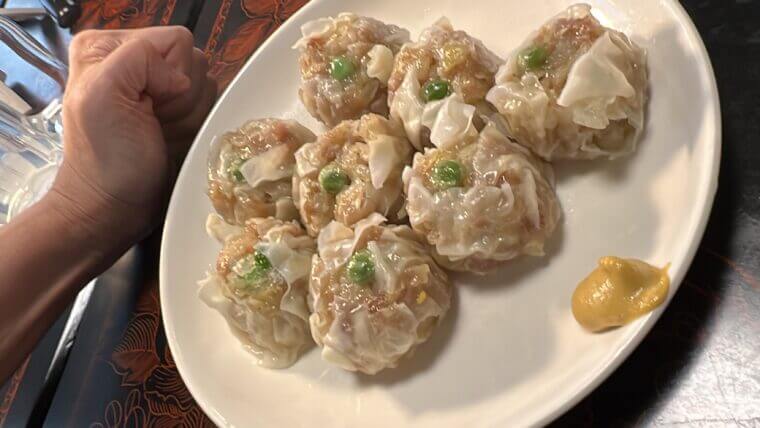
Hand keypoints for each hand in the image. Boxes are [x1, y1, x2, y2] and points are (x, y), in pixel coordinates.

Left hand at [49, 26, 216, 253]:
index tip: (148, 106)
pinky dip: (196, 128)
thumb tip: (180, 78)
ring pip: (206, 85)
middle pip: (194, 61)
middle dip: (180, 98)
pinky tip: (172, 140)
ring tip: (159, 132)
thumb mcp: (102, 94)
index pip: (174, 40)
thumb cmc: (106, 158)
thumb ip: (137, 59)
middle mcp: (137, 62)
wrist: (115, 207)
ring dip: (188, 116)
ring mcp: (162, 90)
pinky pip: (210, 107)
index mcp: (110, 47)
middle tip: (153, 122)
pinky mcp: (181, 113)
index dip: (170, 74)